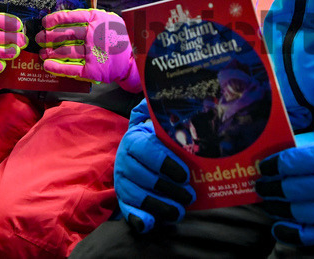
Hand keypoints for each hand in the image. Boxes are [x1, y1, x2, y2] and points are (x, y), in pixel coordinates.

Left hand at [38, 8, 140, 90]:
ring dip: (51, 52)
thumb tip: (68, 16)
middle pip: (66, 35)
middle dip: (49, 37)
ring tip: (42, 53)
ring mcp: (94, 53)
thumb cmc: (118, 37)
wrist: (133, 60)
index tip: (45, 22)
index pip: (71, 17)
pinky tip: (47, 66)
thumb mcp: (110, 19)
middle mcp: (94, 35)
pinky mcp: (93, 70)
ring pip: (66, 51)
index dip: (55, 19)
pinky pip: (71, 69)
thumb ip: (92, 16)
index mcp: (98, 20)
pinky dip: (57, 68)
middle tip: (40, 38)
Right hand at [114, 100, 195, 232]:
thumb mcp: (155, 118)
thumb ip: (159, 106)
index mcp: (134, 139)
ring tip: (180, 210)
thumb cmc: (155, 134)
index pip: (146, 150)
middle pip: (143, 177)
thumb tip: (163, 90)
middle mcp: (124, 160)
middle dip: (168, 188)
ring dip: (160, 206)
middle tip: (190, 194)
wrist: (137, 149)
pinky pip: (127, 212)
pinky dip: (138, 219)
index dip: (165, 163)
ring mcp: (123, 181)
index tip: (185, 173)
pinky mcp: (124, 199)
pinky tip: (150, 224)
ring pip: (137, 196)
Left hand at [256, 130, 313, 245]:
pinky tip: (278, 227)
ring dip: (278, 207)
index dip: (274, 165)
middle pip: (294, 189)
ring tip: (268, 201)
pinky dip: (292, 233)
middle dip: (271, 187)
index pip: (295, 163)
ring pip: (300, 212)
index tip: (263, 166)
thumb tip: (281, 161)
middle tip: (260, 185)